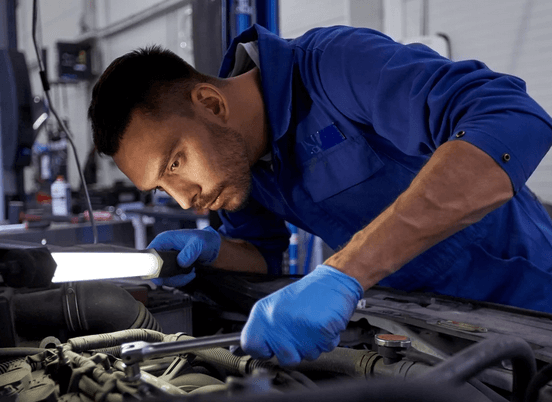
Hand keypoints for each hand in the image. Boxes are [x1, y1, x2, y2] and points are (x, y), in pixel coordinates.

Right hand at [147, 226, 220, 286]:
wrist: (211, 246)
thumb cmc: (203, 239)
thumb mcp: (198, 243)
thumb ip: (190, 252)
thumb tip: (181, 262)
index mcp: (164, 240)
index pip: (149, 254)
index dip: (151, 266)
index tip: (160, 276)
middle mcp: (163, 249)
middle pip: (154, 269)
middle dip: (168, 277)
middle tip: (182, 276)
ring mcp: (166, 259)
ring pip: (163, 277)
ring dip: (176, 280)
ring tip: (190, 273)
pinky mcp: (171, 266)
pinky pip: (170, 278)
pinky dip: (180, 280)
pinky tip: (190, 274)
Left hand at [241, 264, 363, 365]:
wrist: (332, 281)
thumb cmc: (306, 294)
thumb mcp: (276, 306)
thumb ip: (265, 328)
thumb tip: (253, 348)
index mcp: (262, 313)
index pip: (250, 345)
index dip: (263, 350)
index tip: (270, 347)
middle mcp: (277, 320)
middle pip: (284, 359)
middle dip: (296, 351)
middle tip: (300, 332)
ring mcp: (298, 326)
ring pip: (307, 356)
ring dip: (313, 345)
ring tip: (313, 324)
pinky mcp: (320, 330)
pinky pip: (325, 348)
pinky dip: (328, 339)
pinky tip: (323, 323)